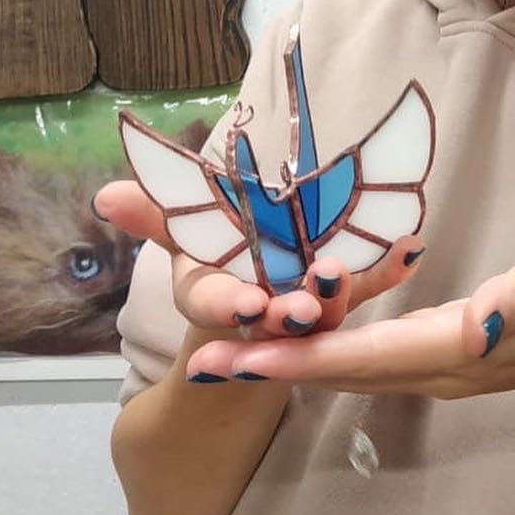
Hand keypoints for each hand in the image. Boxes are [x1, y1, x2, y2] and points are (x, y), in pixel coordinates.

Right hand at [93, 180, 426, 342]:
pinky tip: (409, 248)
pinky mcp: (347, 293)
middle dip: (286, 314)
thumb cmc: (220, 254)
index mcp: (219, 297)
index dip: (227, 305)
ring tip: (340, 277)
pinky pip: (369, 282)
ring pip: (322, 309)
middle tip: (302, 310)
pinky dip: (387, 266)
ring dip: (333, 297)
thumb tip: (105, 195)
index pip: (214, 306)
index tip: (245, 304)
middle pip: (272, 319)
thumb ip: (157, 212)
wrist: (263, 279)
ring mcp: (308, 305)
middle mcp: (264, 311)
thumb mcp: (187, 229)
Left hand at [183, 241, 514, 408]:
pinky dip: (310, 345)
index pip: (366, 354)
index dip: (302, 352)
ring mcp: (425, 367)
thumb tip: (481, 317)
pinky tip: (279, 329)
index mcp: (454, 347)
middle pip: (335, 368)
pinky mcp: (424, 355)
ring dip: (278, 357)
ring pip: (338, 365)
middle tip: (199, 360)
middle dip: (268, 363)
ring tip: (216, 350)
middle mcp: (427, 366)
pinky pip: (356, 354)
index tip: (242, 355)